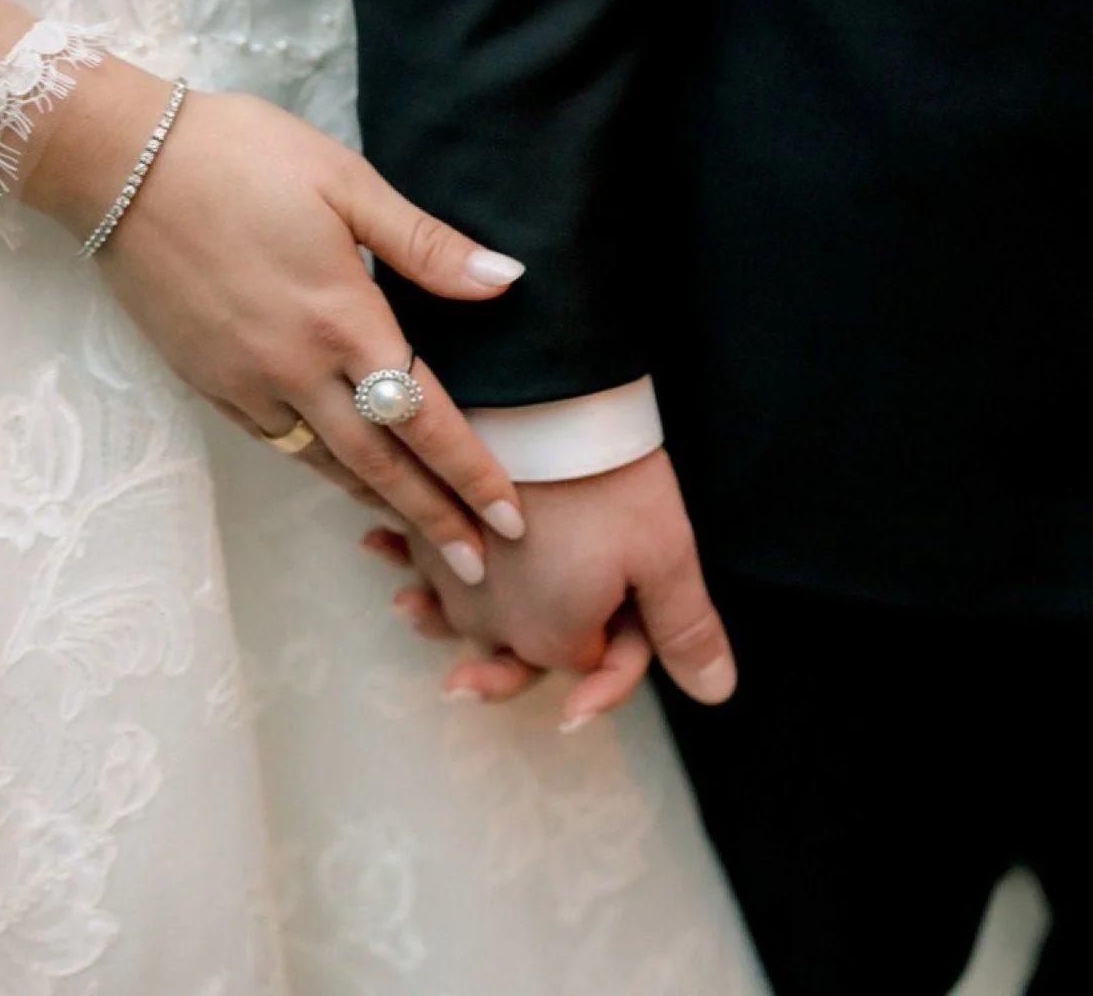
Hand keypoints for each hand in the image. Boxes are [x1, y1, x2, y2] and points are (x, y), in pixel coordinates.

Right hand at [23, 59, 527, 577]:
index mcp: (342, 317)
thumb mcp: (345, 181)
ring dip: (379, 504)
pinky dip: (320, 469)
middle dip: (433, 520)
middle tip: (477, 571)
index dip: (471, 474)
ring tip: (421, 536)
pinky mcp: (207, 380)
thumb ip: (426, 243)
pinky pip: (277, 442)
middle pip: (379, 465)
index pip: (423, 417)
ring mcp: (246, 381)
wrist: (120, 163)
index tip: (511, 522)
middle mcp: (295, 367)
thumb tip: (505, 279)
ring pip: (325, 462)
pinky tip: (343, 475)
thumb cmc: (242, 156)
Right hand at [367, 450, 736, 725]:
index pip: (589, 669)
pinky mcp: (422, 530)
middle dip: (527, 656)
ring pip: (462, 609)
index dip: (623, 655)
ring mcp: (451, 577)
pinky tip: (377, 547)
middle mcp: (491, 623)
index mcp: (552, 641)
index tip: (633, 626)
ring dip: (445, 616)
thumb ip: (684, 630)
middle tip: (488, 677)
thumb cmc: (608, 476)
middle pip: (519, 648)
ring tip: (410, 610)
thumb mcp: (666, 553)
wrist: (541, 399)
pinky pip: (416, 556)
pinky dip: (406, 558)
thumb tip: (716, 694)